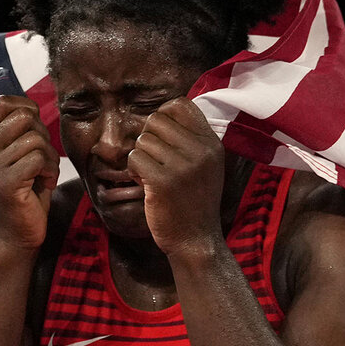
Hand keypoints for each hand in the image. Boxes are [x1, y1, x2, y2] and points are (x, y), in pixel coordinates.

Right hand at [0, 95, 59, 249]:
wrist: (15, 234)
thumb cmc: (24, 193)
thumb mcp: (17, 156)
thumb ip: (20, 132)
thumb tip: (32, 108)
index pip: (3, 102)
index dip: (27, 108)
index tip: (37, 130)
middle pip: (24, 117)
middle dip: (43, 134)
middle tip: (43, 157)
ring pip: (35, 139)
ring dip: (50, 157)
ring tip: (44, 173)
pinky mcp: (5, 182)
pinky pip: (38, 158)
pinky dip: (50, 170)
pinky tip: (44, 183)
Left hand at [127, 97, 225, 255]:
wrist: (196, 240)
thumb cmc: (194, 201)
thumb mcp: (206, 166)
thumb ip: (191, 140)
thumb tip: (161, 113)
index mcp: (211, 143)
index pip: (181, 105)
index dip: (163, 115)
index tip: (161, 136)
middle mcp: (200, 151)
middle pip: (157, 120)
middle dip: (148, 138)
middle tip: (154, 160)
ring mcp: (183, 166)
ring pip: (143, 139)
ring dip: (140, 156)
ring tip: (150, 175)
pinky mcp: (163, 181)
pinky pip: (135, 157)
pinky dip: (133, 170)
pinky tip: (144, 183)